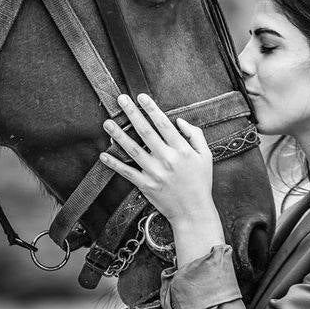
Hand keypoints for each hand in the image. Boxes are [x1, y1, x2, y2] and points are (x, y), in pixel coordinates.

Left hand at [99, 93, 224, 261]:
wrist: (193, 212)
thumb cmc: (201, 182)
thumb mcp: (206, 156)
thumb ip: (195, 135)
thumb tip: (179, 121)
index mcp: (181, 149)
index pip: (163, 124)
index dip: (151, 108)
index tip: (141, 96)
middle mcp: (167, 159)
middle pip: (145, 131)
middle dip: (132, 113)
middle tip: (121, 99)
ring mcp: (154, 172)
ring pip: (133, 149)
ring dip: (118, 135)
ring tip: (107, 122)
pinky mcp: (145, 185)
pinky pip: (127, 172)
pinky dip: (114, 163)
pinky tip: (103, 154)